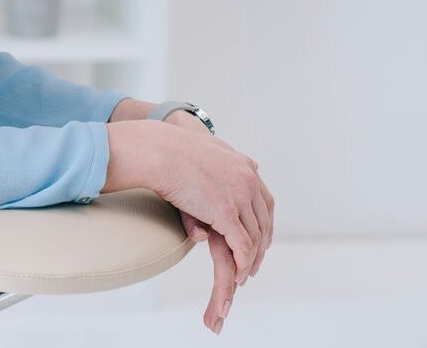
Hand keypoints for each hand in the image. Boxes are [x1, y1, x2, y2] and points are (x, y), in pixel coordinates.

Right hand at [153, 127, 273, 315]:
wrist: (160, 151)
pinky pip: (243, 246)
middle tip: (253, 264)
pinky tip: (238, 276)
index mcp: (245, 166)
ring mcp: (239, 196)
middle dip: (261, 246)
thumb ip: (215, 171)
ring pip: (255, 238)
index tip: (259, 241)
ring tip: (244, 275)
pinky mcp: (226, 212)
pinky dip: (242, 264)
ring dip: (251, 260)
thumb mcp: (204, 156)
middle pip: (264, 222)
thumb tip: (217, 181)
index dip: (264, 225)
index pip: (265, 202)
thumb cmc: (172, 151)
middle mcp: (248, 180)